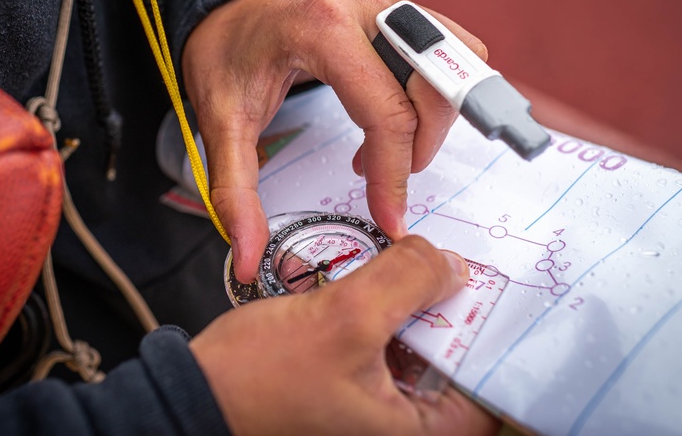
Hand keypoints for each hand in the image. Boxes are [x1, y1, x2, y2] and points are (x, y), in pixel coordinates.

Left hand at [182, 0, 487, 281]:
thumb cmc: (224, 49)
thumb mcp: (219, 119)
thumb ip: (235, 191)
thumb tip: (247, 256)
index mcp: (323, 29)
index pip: (387, 114)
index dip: (393, 176)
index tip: (389, 219)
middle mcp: (366, 7)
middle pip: (435, 90)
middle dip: (420, 149)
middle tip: (385, 181)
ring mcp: (388, 1)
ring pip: (456, 65)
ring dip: (435, 119)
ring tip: (387, 149)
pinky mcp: (398, 6)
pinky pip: (451, 47)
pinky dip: (439, 91)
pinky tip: (398, 115)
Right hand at [190, 236, 499, 435]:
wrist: (191, 394)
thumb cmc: (256, 380)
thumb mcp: (344, 318)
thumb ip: (407, 280)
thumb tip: (451, 263)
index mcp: (412, 433)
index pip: (488, 392)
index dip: (490, 337)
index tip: (482, 291)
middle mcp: (396, 427)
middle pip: (453, 364)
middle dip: (447, 313)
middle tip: (442, 268)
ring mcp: (371, 411)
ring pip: (416, 350)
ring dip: (410, 309)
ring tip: (401, 270)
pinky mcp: (346, 389)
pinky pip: (382, 348)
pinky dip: (380, 316)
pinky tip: (365, 285)